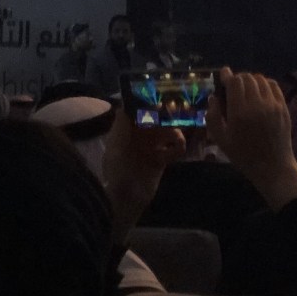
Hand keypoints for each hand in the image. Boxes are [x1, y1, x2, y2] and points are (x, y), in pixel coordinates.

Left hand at [102, 112, 184, 244]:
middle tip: (180, 110)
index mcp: (124, 131)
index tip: (162, 95)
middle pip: (156, 119)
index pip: (137, 110)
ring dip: (175, 131)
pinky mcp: (162, 158)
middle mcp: (138, 136)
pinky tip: (179, 149)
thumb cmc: (118, 172)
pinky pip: (175, 147)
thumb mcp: (116, 147)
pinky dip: (179, 146)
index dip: (148, 102)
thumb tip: (127, 102)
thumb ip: (122, 125)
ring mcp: (151, 147)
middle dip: (167, 115)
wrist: (126, 200)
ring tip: (179, 136)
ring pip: (168, 130)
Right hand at [207, 67, 296, 210]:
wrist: (272, 165)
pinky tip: (260, 90)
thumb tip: (213, 97)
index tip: (223, 73)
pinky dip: (265, 83)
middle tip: (233, 84)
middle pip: (248, 78)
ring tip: (246, 87)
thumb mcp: (220, 139)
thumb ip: (213, 116)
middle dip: (238, 78)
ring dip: (251, 79)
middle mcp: (258, 104)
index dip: (228, 75)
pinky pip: (274, 86)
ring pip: (261, 79)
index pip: (235, 82)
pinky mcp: (283, 106)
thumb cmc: (242, 155)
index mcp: (240, 112)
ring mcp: (273, 104)